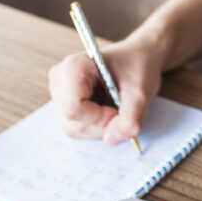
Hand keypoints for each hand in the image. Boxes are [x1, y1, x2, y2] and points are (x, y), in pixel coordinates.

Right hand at [48, 35, 162, 144]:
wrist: (138, 59)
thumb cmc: (138, 68)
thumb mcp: (141, 93)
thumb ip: (129, 118)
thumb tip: (111, 140)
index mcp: (73, 67)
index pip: (73, 110)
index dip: (99, 118)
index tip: (118, 109)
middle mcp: (60, 81)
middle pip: (74, 124)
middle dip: (102, 125)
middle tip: (121, 109)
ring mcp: (60, 94)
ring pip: (75, 130)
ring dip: (101, 128)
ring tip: (115, 108)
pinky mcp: (66, 105)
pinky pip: (79, 129)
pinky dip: (98, 127)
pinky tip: (108, 110)